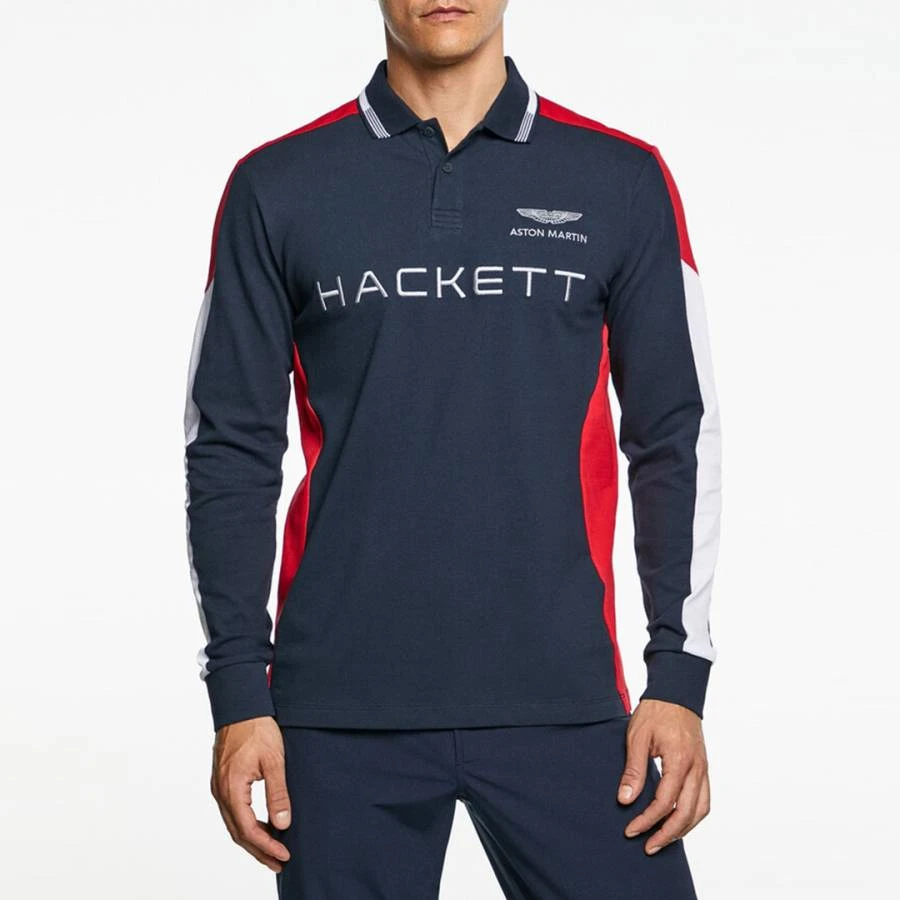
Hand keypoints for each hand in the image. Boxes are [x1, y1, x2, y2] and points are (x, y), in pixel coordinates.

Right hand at [210, 716, 292, 871]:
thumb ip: (278, 794)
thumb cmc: (258, 729)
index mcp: (232, 788)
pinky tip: (262, 824)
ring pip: (234, 823)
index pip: (248, 829)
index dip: (266, 846)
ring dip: (252, 838)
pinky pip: (232, 811)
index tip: (284, 855)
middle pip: (238, 832)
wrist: (241, 707)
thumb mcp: (275, 761)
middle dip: (259, 850)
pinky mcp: (222, 781)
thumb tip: (283, 824)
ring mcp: (219, 786)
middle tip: (278, 863)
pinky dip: (246, 823)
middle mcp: (221, 791)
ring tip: (272, 849)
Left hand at [616, 699, 709, 854]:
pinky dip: (693, 816)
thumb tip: (625, 800)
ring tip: (662, 840)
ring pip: (700, 810)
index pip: (664, 802)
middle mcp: (697, 768)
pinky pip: (704, 800)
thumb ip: (634, 770)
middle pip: (686, 813)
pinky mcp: (704, 768)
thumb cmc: (655, 712)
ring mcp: (703, 769)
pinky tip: (679, 822)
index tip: (631, 829)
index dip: (647, 820)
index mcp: (679, 760)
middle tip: (647, 846)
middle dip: (666, 834)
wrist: (677, 693)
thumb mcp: (637, 737)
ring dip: (682, 830)